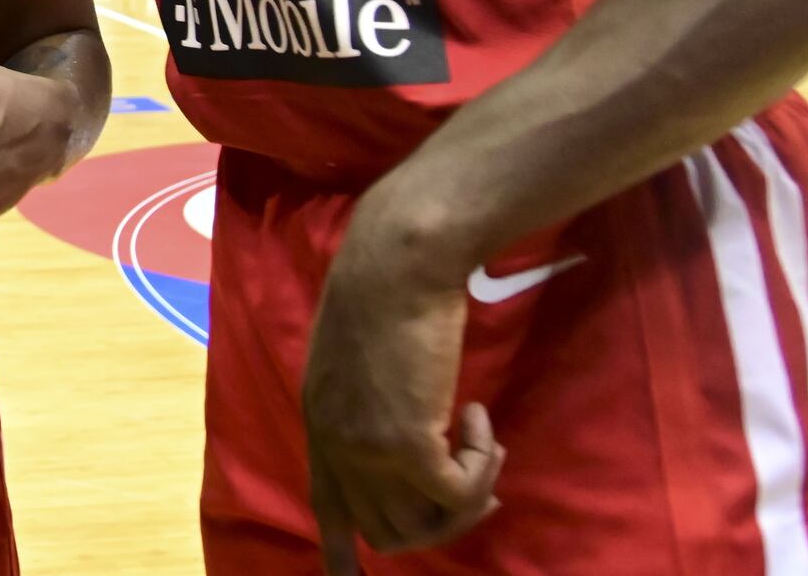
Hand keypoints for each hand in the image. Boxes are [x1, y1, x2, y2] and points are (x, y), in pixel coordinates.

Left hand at [301, 213, 502, 572]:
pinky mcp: (408, 444)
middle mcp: (335, 443)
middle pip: (386, 529)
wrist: (398, 261)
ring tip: (487, 449)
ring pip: (423, 521)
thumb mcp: (360, 353)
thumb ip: (369, 400)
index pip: (325, 507)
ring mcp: (367, 448)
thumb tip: (405, 434)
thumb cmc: (386, 288)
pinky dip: (482, 467)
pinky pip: (457, 493)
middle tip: (478, 482)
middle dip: (437, 519)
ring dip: (466, 495)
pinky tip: (484, 421)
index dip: (339, 551)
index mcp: (319, 420)